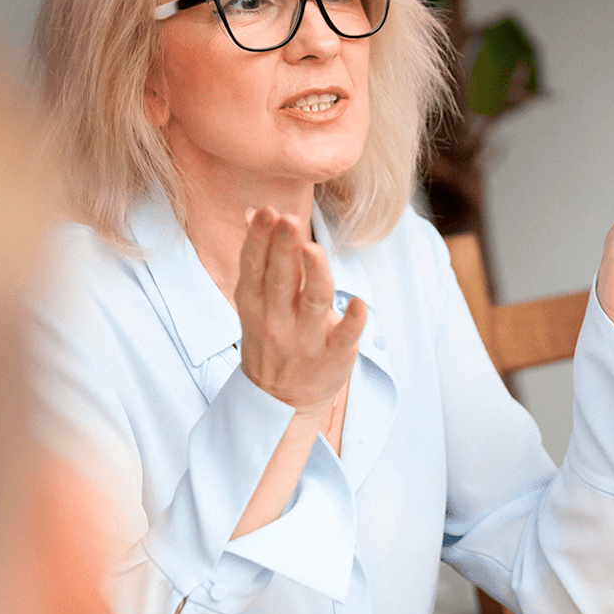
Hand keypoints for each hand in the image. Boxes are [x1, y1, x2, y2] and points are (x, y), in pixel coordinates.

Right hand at [235, 208, 365, 415]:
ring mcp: (306, 339)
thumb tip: (254, 212)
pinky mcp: (334, 355)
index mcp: (255, 302)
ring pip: (312, 302)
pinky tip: (359, 304)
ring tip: (313, 250)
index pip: (255, 266)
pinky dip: (352, 321)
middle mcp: (278, 319)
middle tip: (288, 220)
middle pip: (281, 279)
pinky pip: (344, 337)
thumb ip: (258, 258)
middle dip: (283, 249)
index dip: (260, 239)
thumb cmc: (272, 337)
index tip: (267, 212)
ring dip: (314, 275)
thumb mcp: (255, 302)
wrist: (281, 401)